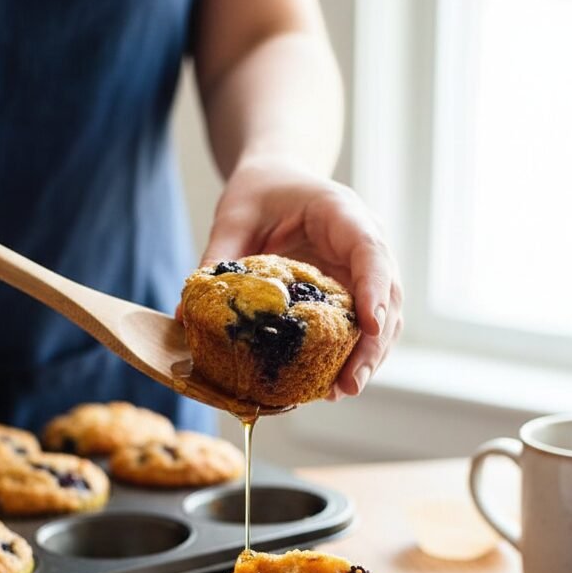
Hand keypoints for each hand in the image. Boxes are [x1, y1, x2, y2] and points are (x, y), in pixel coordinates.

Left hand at [202, 158, 402, 397]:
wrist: (277, 180)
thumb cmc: (260, 192)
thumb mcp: (234, 217)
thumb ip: (217, 258)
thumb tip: (185, 315)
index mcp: (342, 214)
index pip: (369, 251)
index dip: (374, 289)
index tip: (369, 326)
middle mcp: (364, 243)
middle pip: (387, 296)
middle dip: (371, 344)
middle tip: (348, 385)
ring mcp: (364, 271)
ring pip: (383, 318)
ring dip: (367, 358)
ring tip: (340, 392)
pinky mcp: (354, 293)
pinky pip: (364, 327)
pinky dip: (353, 354)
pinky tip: (331, 382)